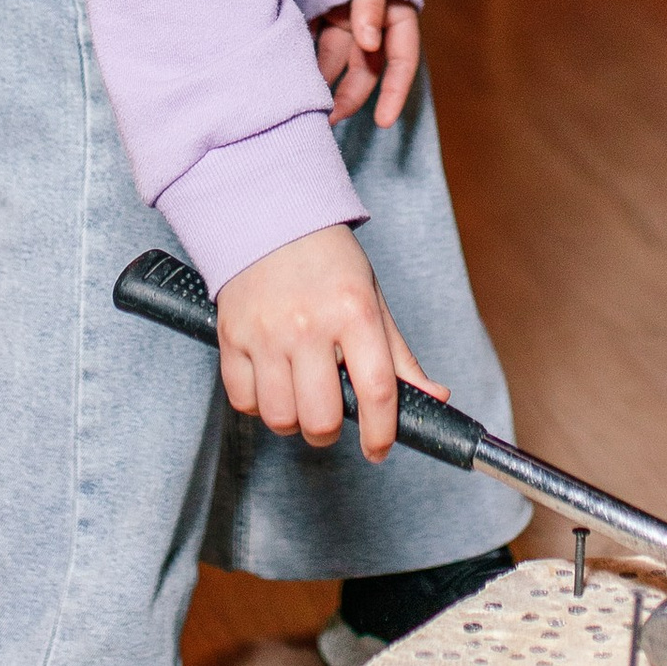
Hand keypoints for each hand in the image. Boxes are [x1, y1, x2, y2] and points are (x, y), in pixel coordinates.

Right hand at [214, 223, 445, 457]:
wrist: (268, 217)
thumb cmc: (328, 262)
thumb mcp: (373, 299)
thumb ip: (399, 356)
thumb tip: (435, 398)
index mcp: (354, 312)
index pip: (377, 391)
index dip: (381, 433)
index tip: (378, 449)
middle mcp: (308, 324)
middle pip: (322, 417)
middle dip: (331, 431)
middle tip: (332, 417)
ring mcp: (265, 332)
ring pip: (281, 417)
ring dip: (294, 420)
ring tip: (300, 397)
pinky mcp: (231, 336)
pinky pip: (244, 401)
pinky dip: (259, 405)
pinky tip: (272, 383)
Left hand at [313, 0, 420, 127]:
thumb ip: (370, 8)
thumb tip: (370, 43)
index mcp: (396, 17)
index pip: (402, 62)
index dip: (395, 93)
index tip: (383, 122)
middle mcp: (373, 24)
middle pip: (366, 70)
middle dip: (350, 97)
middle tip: (329, 120)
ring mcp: (346, 21)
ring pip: (337, 62)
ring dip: (325, 84)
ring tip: (307, 105)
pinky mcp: (322, 16)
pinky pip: (316, 47)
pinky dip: (308, 65)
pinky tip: (295, 80)